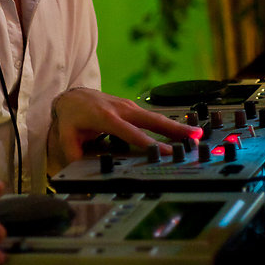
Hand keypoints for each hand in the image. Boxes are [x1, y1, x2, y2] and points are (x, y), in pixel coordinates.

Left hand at [48, 88, 202, 172]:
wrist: (73, 95)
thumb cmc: (72, 116)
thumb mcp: (67, 135)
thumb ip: (74, 153)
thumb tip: (79, 170)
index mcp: (106, 118)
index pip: (131, 133)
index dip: (149, 143)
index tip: (165, 151)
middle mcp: (121, 109)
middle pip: (151, 120)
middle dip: (173, 129)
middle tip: (194, 137)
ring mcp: (128, 106)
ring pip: (155, 117)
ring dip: (176, 126)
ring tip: (197, 135)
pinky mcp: (132, 107)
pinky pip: (151, 116)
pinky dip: (168, 123)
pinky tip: (181, 132)